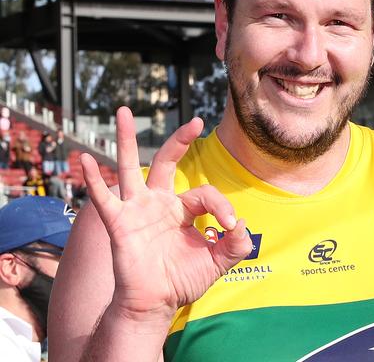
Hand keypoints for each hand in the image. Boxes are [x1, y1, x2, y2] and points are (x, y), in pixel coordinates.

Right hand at [80, 107, 251, 321]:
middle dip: (180, 141)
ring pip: (129, 167)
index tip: (230, 226)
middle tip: (195, 122)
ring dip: (125, 140)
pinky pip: (103, 198)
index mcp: (183, 209)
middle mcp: (159, 203)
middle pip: (166, 162)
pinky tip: (85, 159)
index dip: (222, 207)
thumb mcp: (218, 262)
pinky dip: (93, 179)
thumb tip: (243, 223)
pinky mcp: (119, 223)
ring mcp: (137, 210)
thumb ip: (237, 245)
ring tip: (123, 111)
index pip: (205, 194)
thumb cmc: (183, 281)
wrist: (156, 305)